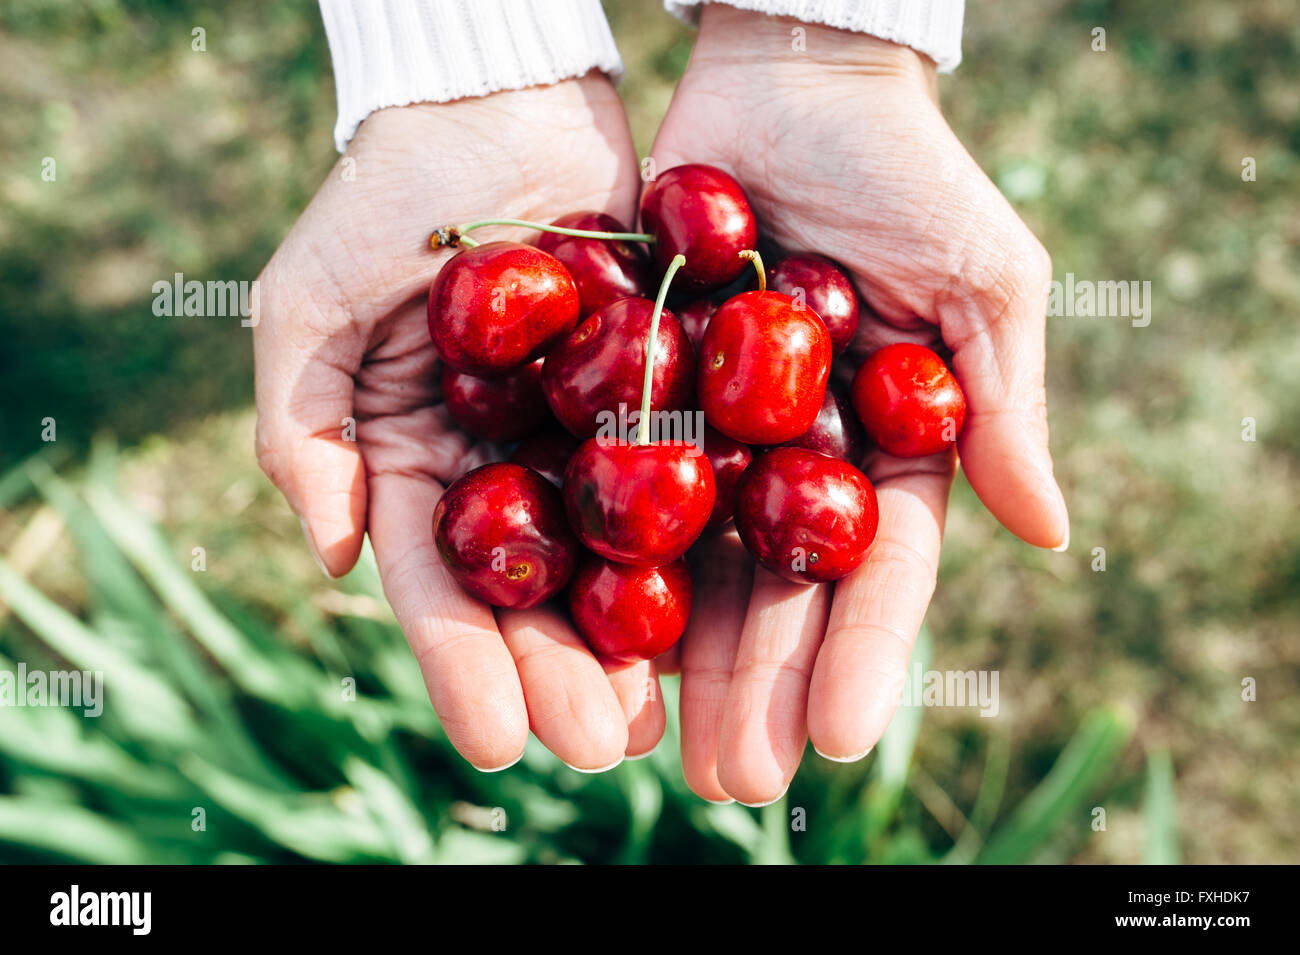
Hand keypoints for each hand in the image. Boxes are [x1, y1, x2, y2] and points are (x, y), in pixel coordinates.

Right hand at [254, 76, 662, 771]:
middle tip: (607, 748)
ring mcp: (586, 438)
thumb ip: (300, 429)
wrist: (503, 102)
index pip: (439, 582)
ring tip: (668, 717)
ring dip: (637, 641)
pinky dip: (701, 545)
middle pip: (535, 593)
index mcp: (420, 462)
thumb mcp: (310, 305)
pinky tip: (728, 612)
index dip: (462, 665)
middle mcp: (506, 468)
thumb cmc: (390, 198)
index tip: (495, 743)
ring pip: (615, 559)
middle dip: (563, 675)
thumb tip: (332, 556)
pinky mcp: (661, 394)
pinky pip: (683, 479)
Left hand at [651, 8, 1068, 803]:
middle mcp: (796, 458)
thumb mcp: (978, 278)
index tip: (835, 735)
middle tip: (732, 781)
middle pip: (775, 588)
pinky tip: (579, 632)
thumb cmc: (901, 168)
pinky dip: (599, 555)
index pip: (877, 571)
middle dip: (756, 683)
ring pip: (690, 561)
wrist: (783, 81)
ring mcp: (714, 432)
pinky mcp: (639, 390)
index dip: (860, 654)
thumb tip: (1048, 531)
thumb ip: (1002, 402)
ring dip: (674, 656)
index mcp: (886, 447)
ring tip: (654, 748)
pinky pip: (616, 483)